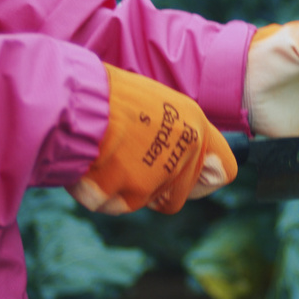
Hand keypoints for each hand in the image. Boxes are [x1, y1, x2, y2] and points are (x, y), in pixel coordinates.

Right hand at [67, 64, 236, 214]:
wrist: (74, 95)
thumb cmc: (105, 95)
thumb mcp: (152, 103)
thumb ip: (170, 133)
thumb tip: (171, 158)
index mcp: (195, 125)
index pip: (223, 171)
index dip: (202, 182)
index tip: (181, 179)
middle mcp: (186, 150)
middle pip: (176, 197)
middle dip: (150, 189)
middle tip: (122, 162)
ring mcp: (162, 172)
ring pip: (142, 202)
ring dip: (119, 188)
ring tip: (102, 154)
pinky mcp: (134, 190)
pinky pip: (112, 204)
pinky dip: (96, 191)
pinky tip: (89, 164)